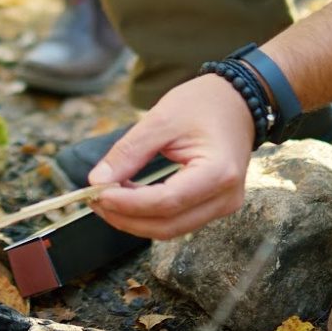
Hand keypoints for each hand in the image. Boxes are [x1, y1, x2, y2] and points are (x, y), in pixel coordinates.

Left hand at [88, 73, 256, 240]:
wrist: (237, 101)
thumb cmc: (204, 103)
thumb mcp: (161, 119)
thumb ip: (129, 152)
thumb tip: (98, 180)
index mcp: (218, 173)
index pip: (167, 202)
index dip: (128, 203)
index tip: (98, 193)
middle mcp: (226, 198)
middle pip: (168, 225)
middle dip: (126, 218)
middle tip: (94, 199)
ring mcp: (223, 206)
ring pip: (171, 229)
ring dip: (135, 219)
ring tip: (106, 197)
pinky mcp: (214, 205)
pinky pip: (178, 220)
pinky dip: (149, 214)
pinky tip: (128, 197)